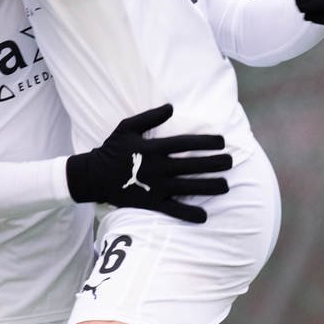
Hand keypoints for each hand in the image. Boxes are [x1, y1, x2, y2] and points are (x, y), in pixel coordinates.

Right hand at [63, 103, 230, 222]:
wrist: (92, 176)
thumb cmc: (111, 149)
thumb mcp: (127, 127)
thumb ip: (149, 116)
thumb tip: (171, 106)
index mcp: (153, 147)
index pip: (186, 143)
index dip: (207, 142)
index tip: (222, 142)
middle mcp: (158, 167)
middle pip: (193, 165)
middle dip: (215, 163)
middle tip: (231, 162)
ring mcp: (155, 187)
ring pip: (189, 187)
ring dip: (210, 187)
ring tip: (226, 186)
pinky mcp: (150, 203)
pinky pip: (173, 210)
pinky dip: (189, 214)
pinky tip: (204, 216)